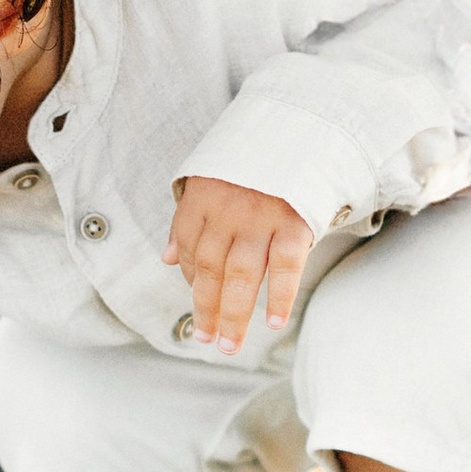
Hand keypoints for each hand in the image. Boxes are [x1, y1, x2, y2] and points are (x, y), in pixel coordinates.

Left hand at [165, 177, 314, 351]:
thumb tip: (167, 259)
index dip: (189, 277)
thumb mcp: (212, 177)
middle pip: (210, 269)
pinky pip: (284, 266)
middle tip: (206, 340)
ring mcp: (261, 218)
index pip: (187, 246)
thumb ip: (189, 217)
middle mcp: (227, 211)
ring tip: (230, 345)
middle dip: (206, 309)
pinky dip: (279, 296)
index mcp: (204, 197)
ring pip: (241, 275)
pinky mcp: (294, 222)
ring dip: (234, 315)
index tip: (198, 301)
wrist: (303, 126)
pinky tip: (273, 321)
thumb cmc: (255, 163)